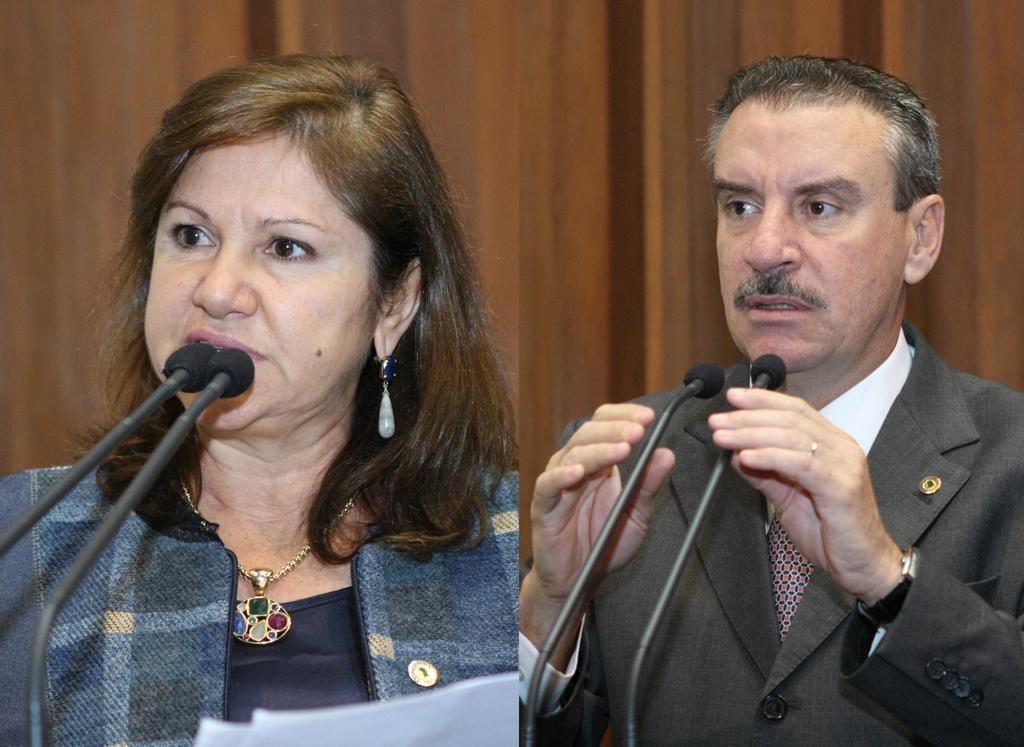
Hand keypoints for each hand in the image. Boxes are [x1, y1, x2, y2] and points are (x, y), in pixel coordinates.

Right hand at [520, 404, 674, 665]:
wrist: (577, 579)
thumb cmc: (604, 543)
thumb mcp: (636, 514)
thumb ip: (649, 485)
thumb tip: (667, 453)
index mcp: (598, 462)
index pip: (605, 423)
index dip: (624, 416)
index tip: (649, 418)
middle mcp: (575, 465)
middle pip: (589, 433)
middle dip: (616, 430)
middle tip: (639, 431)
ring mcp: (557, 483)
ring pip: (573, 454)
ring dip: (598, 449)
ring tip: (622, 449)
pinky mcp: (543, 505)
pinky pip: (549, 485)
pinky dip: (562, 476)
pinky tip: (580, 472)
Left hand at [708, 387, 900, 603]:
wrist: (864, 565)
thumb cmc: (831, 533)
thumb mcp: (788, 498)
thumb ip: (765, 473)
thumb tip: (736, 453)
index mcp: (832, 445)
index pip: (795, 410)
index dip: (762, 400)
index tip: (733, 399)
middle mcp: (841, 448)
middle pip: (790, 419)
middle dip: (748, 417)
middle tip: (718, 420)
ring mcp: (844, 465)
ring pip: (792, 437)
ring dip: (751, 434)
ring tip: (723, 436)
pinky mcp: (841, 487)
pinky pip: (801, 463)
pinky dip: (770, 456)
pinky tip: (747, 456)